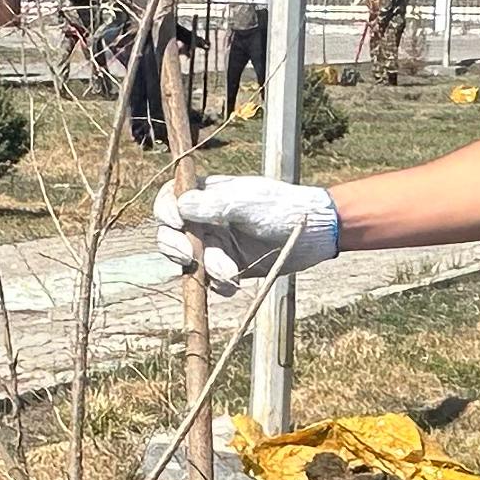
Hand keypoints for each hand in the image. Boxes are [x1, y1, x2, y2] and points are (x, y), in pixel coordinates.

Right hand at [151, 175, 340, 289]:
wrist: (313, 234)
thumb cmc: (282, 208)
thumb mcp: (247, 201)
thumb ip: (213, 204)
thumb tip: (181, 205)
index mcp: (207, 195)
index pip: (171, 200)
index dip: (166, 211)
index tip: (177, 223)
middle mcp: (205, 220)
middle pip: (170, 234)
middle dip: (174, 247)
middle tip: (188, 257)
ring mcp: (215, 245)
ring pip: (189, 262)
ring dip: (205, 269)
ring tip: (230, 272)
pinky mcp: (228, 267)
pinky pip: (210, 281)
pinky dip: (218, 285)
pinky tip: (233, 284)